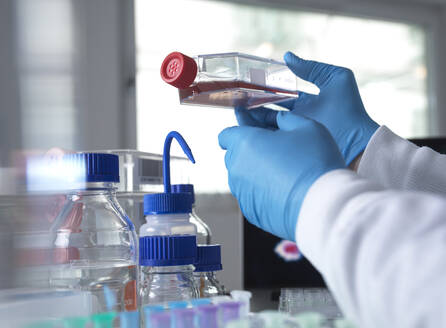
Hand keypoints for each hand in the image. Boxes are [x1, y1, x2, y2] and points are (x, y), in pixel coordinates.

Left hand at [219, 112, 344, 240]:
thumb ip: (283, 118)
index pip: (226, 134)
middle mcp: (236, 168)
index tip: (252, 130)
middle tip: (276, 150)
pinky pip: (251, 195)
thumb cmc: (314, 163)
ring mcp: (241, 192)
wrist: (322, 205)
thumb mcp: (305, 126)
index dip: (240, 130)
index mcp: (244, 143)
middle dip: (250, 150)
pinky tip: (283, 190)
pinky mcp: (250, 211)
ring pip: (243, 176)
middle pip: (235, 155)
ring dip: (256, 171)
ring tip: (284, 172)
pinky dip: (262, 191)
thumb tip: (275, 119)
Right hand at [236, 52, 378, 164]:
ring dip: (253, 119)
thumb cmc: (350, 108)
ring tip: (237, 113)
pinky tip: (246, 128)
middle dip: (255, 106)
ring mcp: (294, 134)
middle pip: (271, 111)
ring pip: (268, 126)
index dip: (267, 91)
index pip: (282, 96)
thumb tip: (287, 57)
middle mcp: (298, 118)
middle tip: (238, 102)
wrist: (356, 140)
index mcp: (307, 103)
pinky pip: (272, 139)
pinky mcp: (291, 147)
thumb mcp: (336, 78)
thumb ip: (311, 67)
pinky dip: (259, 134)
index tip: (251, 87)